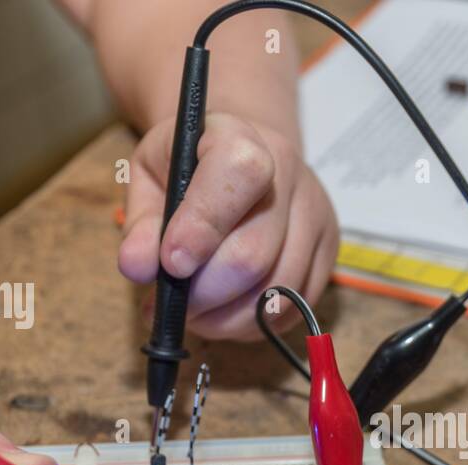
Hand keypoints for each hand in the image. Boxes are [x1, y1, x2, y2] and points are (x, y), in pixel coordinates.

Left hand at [118, 113, 339, 338]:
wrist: (242, 158)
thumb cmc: (188, 169)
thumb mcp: (149, 178)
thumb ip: (142, 223)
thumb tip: (138, 267)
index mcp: (240, 138)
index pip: (239, 176)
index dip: (203, 226)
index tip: (171, 263)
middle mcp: (289, 173)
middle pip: (254, 254)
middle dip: (205, 294)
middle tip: (175, 305)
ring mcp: (316, 215)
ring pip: (277, 292)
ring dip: (227, 318)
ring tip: (197, 314)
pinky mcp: (329, 253)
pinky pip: (294, 308)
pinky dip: (253, 324)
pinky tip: (227, 312)